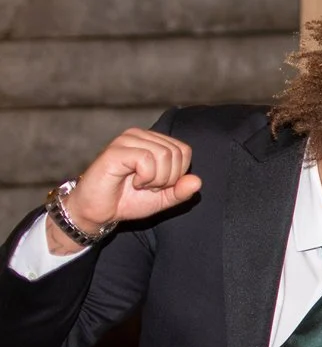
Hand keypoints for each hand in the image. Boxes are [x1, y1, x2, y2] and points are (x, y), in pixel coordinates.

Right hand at [50, 128, 199, 250]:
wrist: (99, 212)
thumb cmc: (128, 200)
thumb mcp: (163, 198)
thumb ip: (181, 191)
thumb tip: (198, 181)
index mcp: (152, 141)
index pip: (184, 150)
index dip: (178, 174)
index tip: (159, 184)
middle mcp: (139, 135)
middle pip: (176, 153)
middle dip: (168, 178)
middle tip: (148, 186)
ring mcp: (125, 140)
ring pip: (164, 155)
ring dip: (156, 179)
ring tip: (140, 184)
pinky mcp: (115, 151)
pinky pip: (146, 159)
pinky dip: (146, 177)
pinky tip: (132, 182)